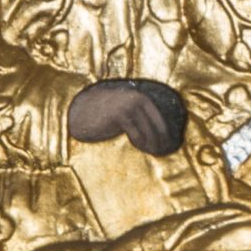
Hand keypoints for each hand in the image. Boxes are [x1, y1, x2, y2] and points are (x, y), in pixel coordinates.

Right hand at [69, 78, 189, 154]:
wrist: (83, 111)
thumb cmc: (105, 115)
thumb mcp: (127, 112)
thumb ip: (141, 117)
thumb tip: (160, 134)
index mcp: (142, 98)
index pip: (160, 119)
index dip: (165, 134)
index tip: (167, 146)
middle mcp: (138, 100)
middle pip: (157, 127)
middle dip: (160, 142)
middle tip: (160, 153)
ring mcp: (129, 107)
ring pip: (148, 133)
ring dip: (150, 145)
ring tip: (150, 151)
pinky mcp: (120, 116)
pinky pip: (136, 136)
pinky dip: (139, 143)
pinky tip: (137, 145)